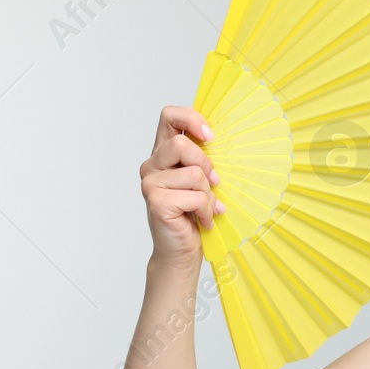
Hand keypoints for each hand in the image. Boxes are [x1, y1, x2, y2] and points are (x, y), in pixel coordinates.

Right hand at [140, 105, 224, 266]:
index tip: (210, 136)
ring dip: (208, 194)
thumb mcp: (202, 182)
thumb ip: (202, 161)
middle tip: (213, 184)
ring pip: (194, 173)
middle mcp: (152, 165)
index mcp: (163, 153)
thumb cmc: (193, 216)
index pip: (169, 116)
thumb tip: (218, 142)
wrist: (181, 252)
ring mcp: (150, 183)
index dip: (191, 118)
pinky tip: (202, 220)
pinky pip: (196, 196)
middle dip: (206, 164)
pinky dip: (206, 210)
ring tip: (205, 208)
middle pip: (182, 143)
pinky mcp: (157, 202)